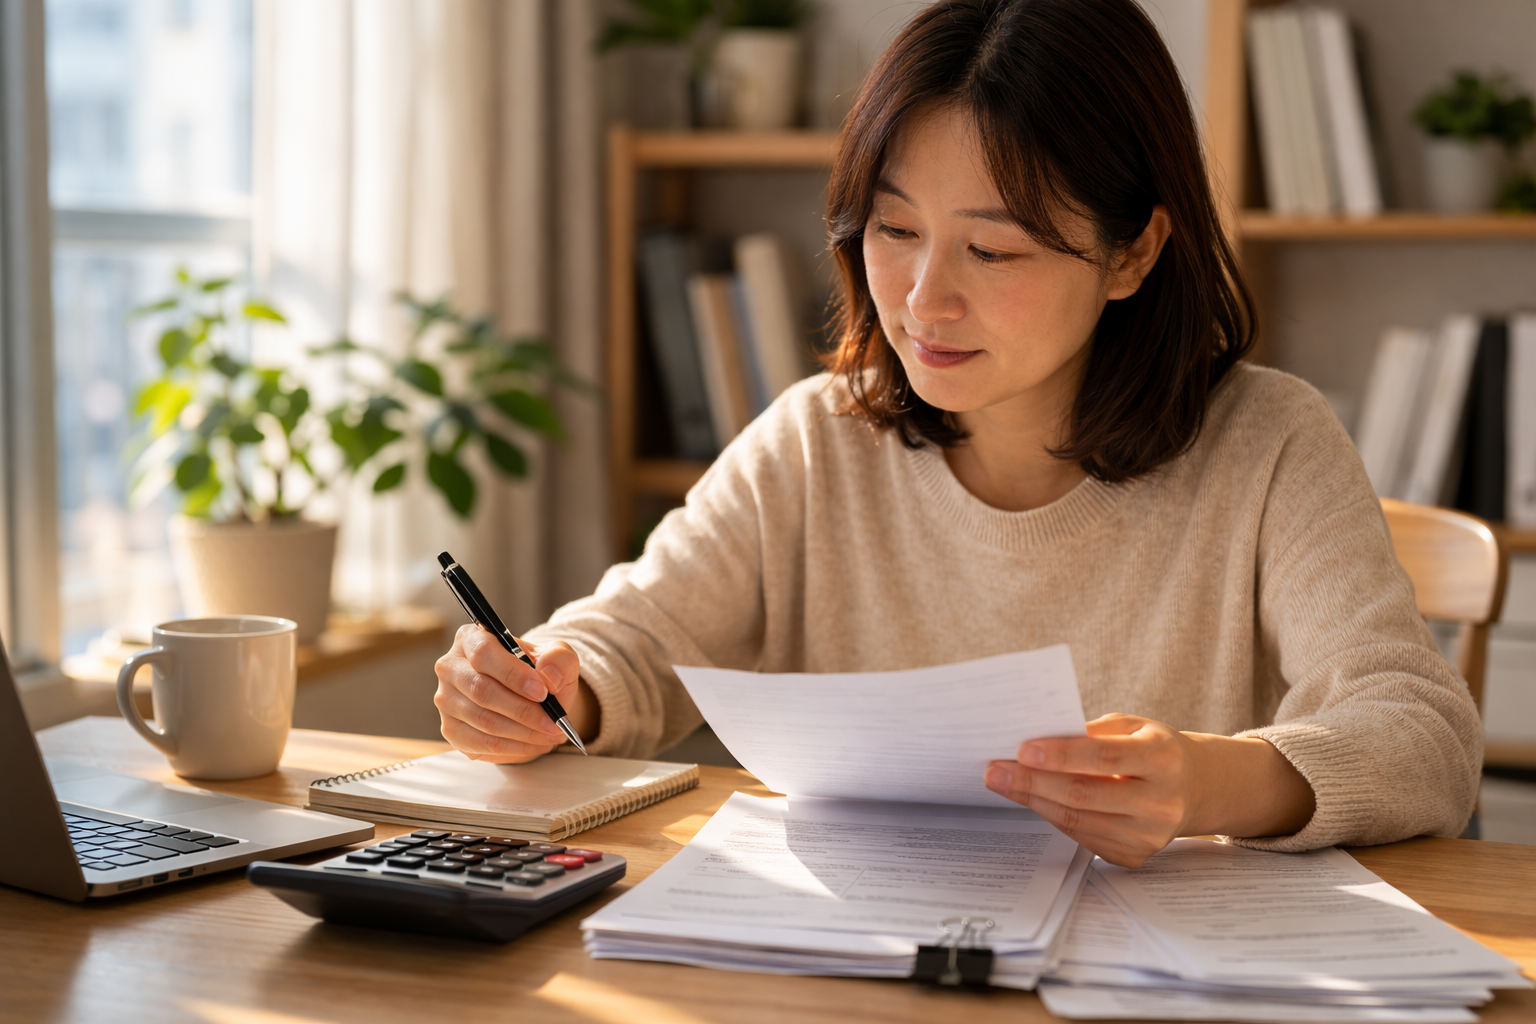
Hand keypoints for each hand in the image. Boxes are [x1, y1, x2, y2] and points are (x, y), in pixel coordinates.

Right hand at [434, 625, 583, 762]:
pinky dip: (513, 748)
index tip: (542, 692)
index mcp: (472, 638)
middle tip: (553, 723)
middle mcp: (451, 667)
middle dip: (524, 711)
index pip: (484, 653)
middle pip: (482, 690)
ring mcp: (447, 700)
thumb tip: (549, 677)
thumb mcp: (557, 657)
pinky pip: (482, 743)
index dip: (513, 674)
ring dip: (523, 733)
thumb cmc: (538, 672)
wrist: (529, 696)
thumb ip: (559, 659)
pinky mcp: (451, 729)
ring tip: (551, 735)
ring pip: (484, 721)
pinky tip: (534, 743)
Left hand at [983, 713, 1314, 867]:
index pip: (1105, 757)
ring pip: (1076, 820)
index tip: (1022, 749)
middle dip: (1032, 781)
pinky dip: (1051, 815)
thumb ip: (1092, 731)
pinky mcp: (1135, 856)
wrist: (1196, 789)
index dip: (1061, 755)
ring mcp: (1149, 836)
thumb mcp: (1134, 726)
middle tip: (994, 769)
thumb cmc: (1154, 749)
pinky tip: (1031, 799)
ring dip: (1033, 800)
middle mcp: (1161, 802)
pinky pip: (1082, 836)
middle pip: (1083, 794)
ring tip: (1002, 782)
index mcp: (1163, 760)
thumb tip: (1037, 737)